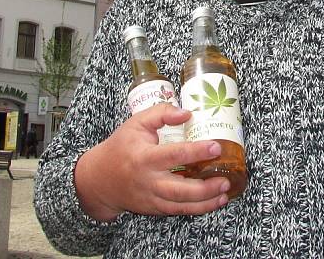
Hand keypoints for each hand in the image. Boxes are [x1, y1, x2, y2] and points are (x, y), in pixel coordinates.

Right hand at [74, 103, 229, 220]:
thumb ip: (161, 113)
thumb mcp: (136, 123)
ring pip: (181, 205)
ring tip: (225, 193)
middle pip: (181, 189)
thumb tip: (187, 113)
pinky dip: (197, 208)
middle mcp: (149, 181)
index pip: (175, 155)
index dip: (197, 151)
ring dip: (206, 202)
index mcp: (144, 158)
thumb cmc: (120, 147)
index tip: (215, 147)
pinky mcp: (154, 208)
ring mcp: (151, 198)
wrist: (98, 180)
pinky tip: (214, 201)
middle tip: (226, 179)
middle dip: (205, 187)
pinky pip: (177, 211)